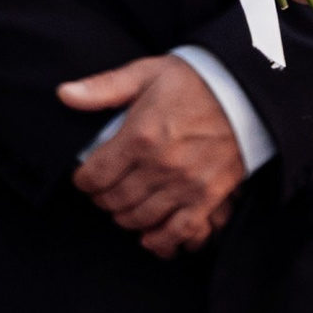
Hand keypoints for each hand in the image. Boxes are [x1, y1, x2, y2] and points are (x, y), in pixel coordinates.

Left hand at [57, 52, 246, 257]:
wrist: (249, 93)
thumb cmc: (196, 80)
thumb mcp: (147, 73)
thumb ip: (104, 88)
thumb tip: (64, 94)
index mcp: (140, 136)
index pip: (94, 176)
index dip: (83, 181)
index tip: (86, 178)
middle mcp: (160, 166)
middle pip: (114, 200)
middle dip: (102, 199)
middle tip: (105, 191)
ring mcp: (185, 185)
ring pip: (140, 218)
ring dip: (126, 217)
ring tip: (125, 207)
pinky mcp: (208, 197)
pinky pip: (179, 231)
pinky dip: (161, 239)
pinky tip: (150, 236)